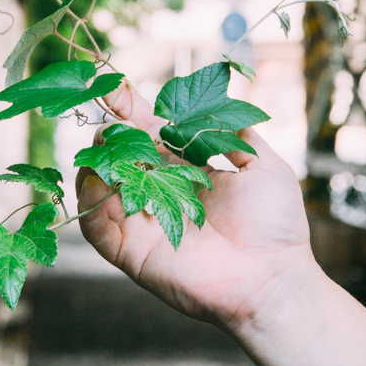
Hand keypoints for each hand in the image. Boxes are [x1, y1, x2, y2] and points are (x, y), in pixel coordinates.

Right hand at [76, 81, 321, 329]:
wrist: (273, 278)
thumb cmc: (275, 225)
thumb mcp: (265, 166)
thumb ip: (239, 134)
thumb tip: (222, 104)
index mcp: (185, 171)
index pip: (148, 134)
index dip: (130, 110)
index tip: (115, 88)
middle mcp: (158, 193)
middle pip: (119, 156)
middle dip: (109, 134)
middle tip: (110, 122)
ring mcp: (142, 223)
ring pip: (100, 188)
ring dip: (95, 163)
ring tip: (104, 147)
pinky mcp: (132, 253)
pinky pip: (96, 227)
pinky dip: (90, 203)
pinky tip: (97, 180)